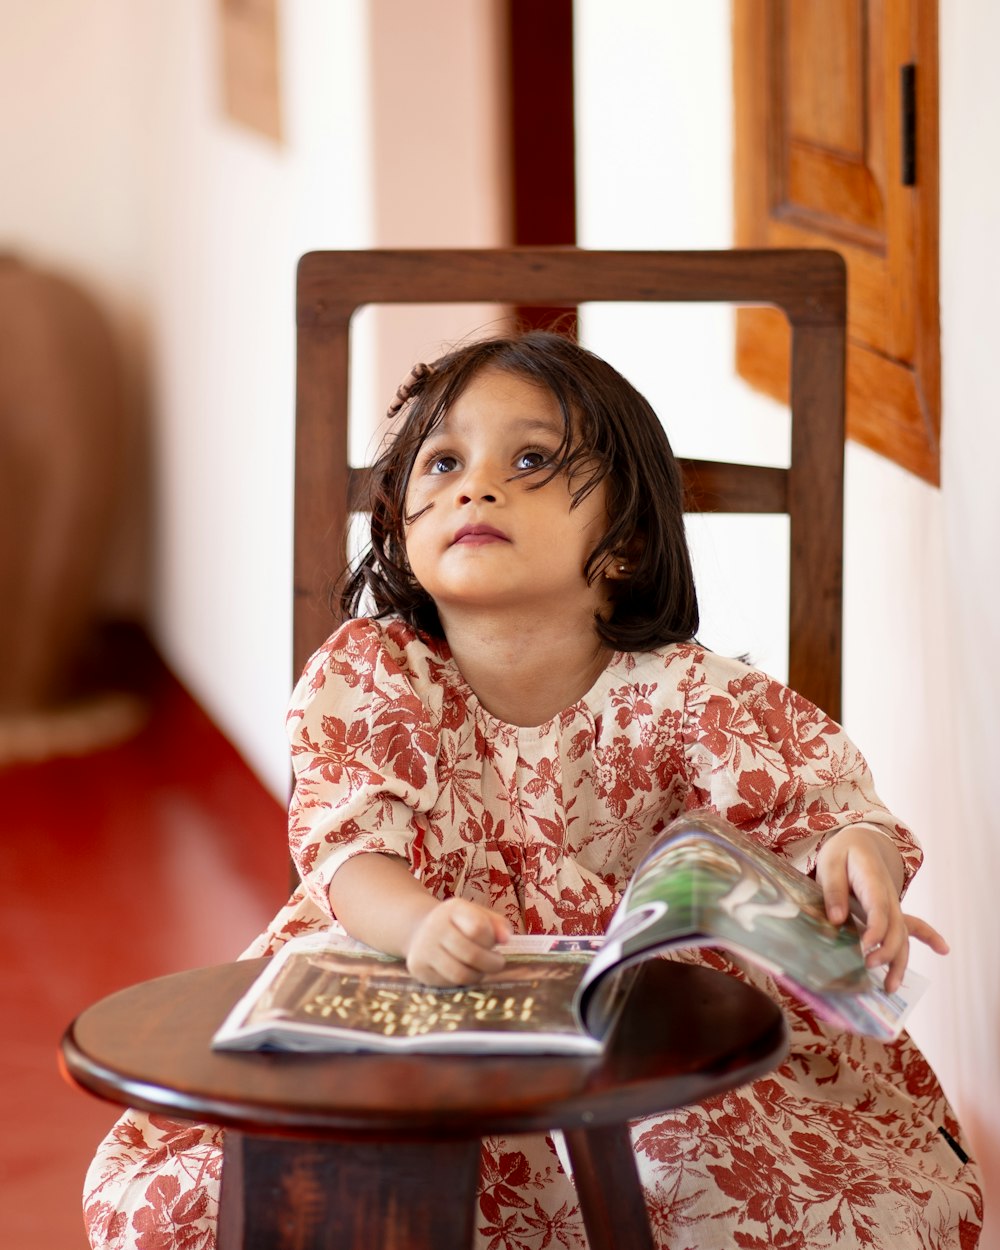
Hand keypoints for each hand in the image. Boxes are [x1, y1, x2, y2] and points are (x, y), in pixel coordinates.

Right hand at [406, 898, 511, 986]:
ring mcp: (424, 947)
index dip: (491, 940)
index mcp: (453, 909)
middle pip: (472, 954)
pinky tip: (463, 971)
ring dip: (478, 975)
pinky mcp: (418, 967)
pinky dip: (461, 981)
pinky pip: (448, 983)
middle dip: (492, 963)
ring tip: (481, 969)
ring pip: (460, 974)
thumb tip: (506, 938)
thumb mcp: (479, 915)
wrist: (421, 931)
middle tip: (497, 963)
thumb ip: (498, 924)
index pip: (479, 927)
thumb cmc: (459, 924)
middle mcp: (435, 926)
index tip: (496, 943)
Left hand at [815, 825, 948, 993]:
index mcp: (872, 881)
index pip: (878, 909)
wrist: (861, 840)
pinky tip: (943, 949)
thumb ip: (832, 890)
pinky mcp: (892, 913)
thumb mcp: (830, 863)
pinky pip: (913, 927)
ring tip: (890, 986)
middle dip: (886, 951)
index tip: (865, 947)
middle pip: (895, 928)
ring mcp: (893, 906)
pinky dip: (928, 937)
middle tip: (869, 966)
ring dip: (899, 961)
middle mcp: (889, 897)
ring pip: (903, 936)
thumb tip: (837, 920)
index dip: (875, 930)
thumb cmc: (843, 853)